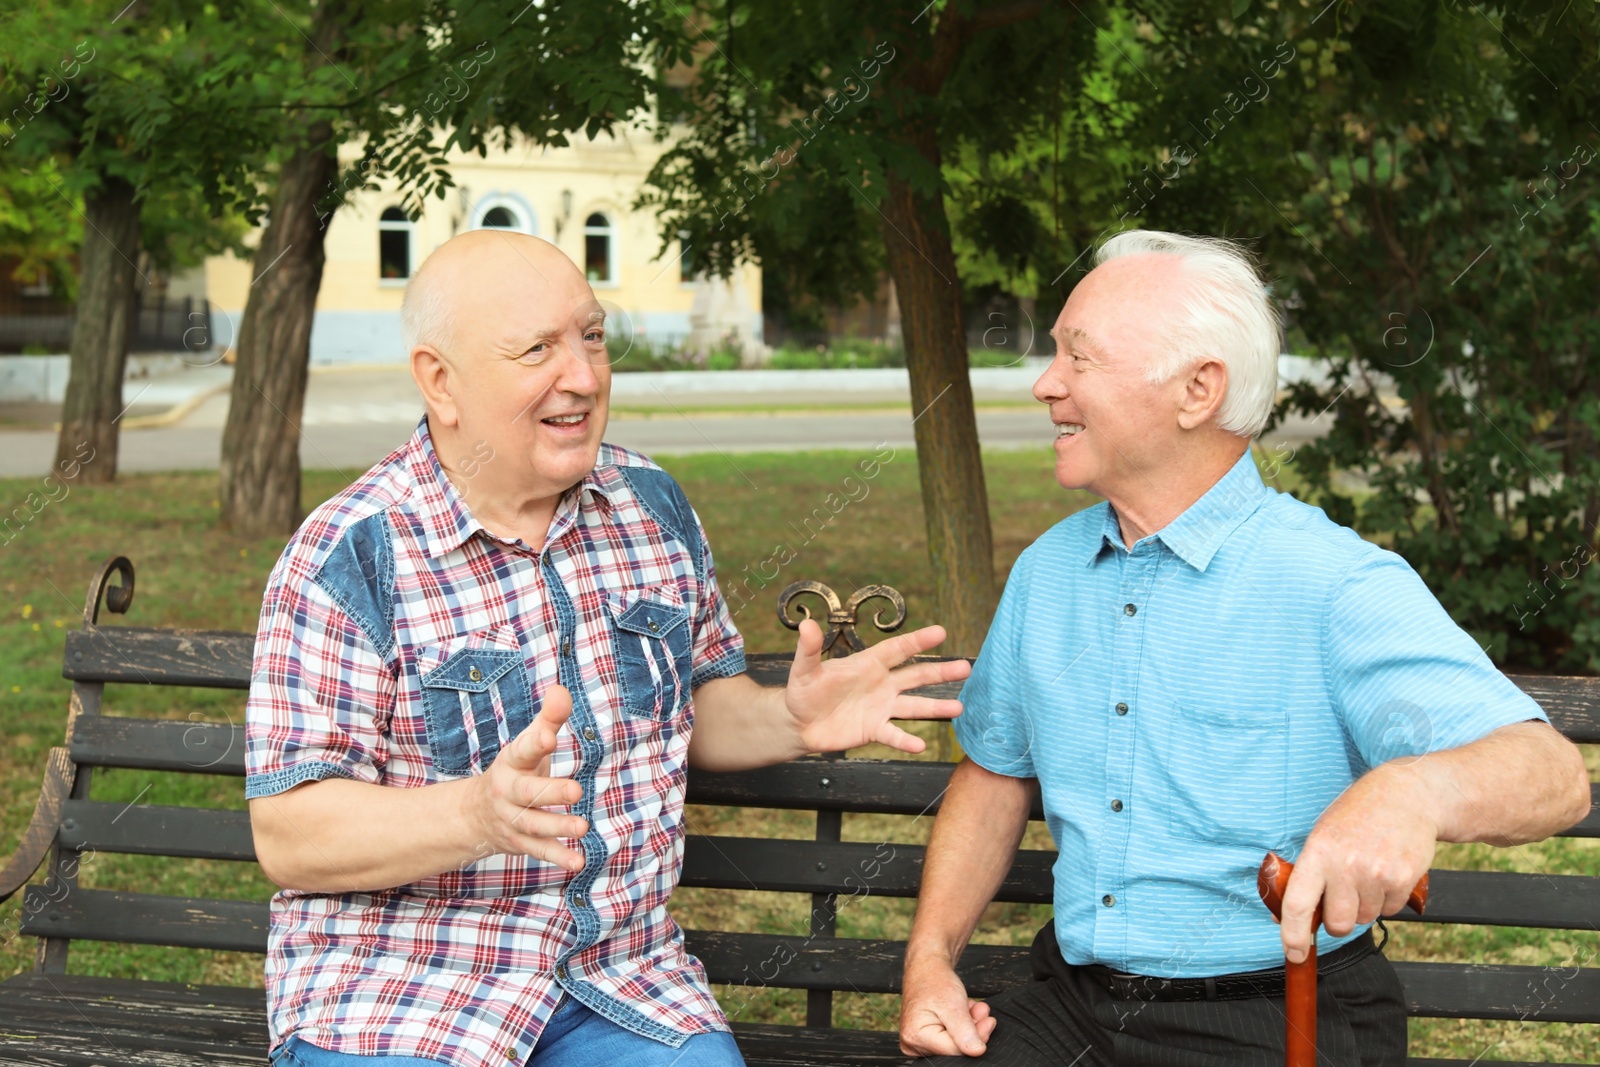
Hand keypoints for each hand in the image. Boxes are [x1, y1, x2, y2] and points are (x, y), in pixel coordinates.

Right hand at [464, 683, 587, 869]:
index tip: (549, 736)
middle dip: (550, 792)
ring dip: (558, 827)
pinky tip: (578, 862)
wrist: (476, 813)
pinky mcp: (521, 842)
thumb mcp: (528, 744)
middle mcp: (508, 792)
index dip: (535, 743)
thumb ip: (548, 719)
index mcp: (512, 763)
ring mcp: (513, 819)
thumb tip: (562, 689)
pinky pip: (539, 851)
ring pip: (533, 825)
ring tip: (583, 827)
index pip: (522, 751)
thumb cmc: (516, 770)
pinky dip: (558, 857)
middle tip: (576, 790)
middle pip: (527, 793)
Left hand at [784, 619, 971, 754]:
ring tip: (959, 707)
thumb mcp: (804, 670)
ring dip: (935, 706)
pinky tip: (920, 745)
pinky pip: (893, 734)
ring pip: (913, 706)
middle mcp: (881, 684)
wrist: (800, 723)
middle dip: (940, 672)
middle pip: (915, 676)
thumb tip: (806, 624)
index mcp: (868, 664)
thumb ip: (809, 649)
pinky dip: (906, 740)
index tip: (940, 632)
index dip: (918, 641)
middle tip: (966, 667)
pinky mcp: (874, 729)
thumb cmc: (804, 691)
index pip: (897, 649)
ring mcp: (880, 707)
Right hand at [899, 951, 995, 1056]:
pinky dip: (963, 1026)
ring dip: (970, 1027)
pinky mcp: (925, 1040)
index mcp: (915, 1036)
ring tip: (975, 1008)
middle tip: (983, 1012)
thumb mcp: (953, 1004)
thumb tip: (977, 1051)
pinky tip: (966, 1013)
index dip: (975, 1038)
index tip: (988, 1022)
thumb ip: (965, 1030)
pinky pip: (950, 1039)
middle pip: (954, 1048)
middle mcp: (912, 1044)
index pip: (954, 1051)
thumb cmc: (934, 980)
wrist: (925, 968)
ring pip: (954, 1044)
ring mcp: (918, 1043)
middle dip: (973, 1031)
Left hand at [1279, 762, 1438, 962]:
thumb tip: (1288, 916)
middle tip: (1342, 897)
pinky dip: (1387, 899)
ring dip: (1364, 906)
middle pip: (1337, 924)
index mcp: (1318, 852)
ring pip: (1365, 918)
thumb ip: (1309, 874)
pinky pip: (1391, 911)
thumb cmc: (1357, 816)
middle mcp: (1346, 865)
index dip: (1293, 936)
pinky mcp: (1404, 880)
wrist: (1407, 796)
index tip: (1295, 954)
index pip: (1297, 904)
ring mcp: (1377, 874)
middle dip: (1337, 920)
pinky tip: (1386, 872)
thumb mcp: (1323, 835)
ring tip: (1368, 872)